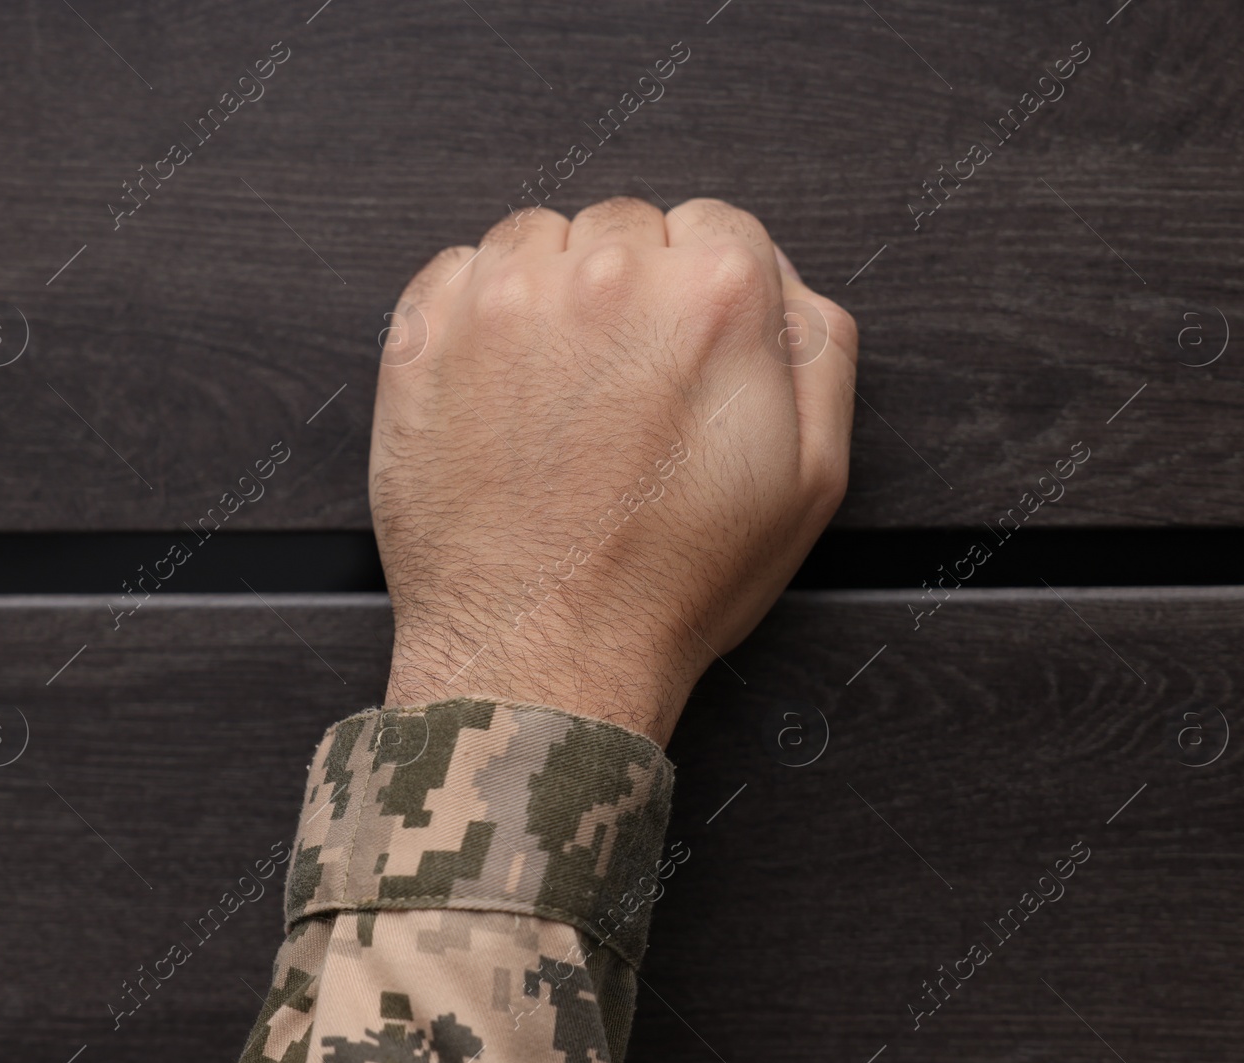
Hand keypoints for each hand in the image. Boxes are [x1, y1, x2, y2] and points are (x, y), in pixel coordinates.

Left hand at [370, 196, 856, 743]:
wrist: (546, 653)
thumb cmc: (673, 579)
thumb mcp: (812, 475)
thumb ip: (819, 347)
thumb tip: (781, 281)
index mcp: (713, 296)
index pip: (719, 227)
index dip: (709, 296)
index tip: (684, 353)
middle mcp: (607, 275)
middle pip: (628, 227)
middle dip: (634, 289)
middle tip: (624, 388)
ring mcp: (504, 300)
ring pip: (539, 237)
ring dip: (553, 289)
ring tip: (558, 389)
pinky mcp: (424, 335)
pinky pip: (459, 271)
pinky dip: (479, 309)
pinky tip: (500, 386)